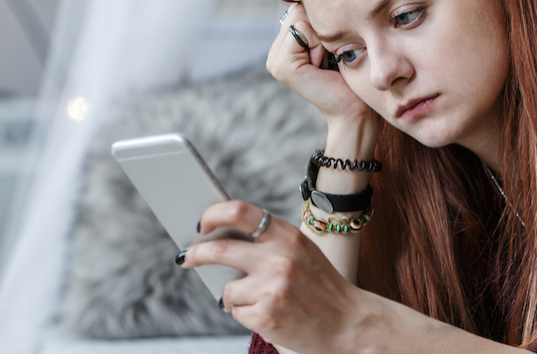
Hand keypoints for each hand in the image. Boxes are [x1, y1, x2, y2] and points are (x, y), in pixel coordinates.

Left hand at [181, 200, 367, 353]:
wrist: (350, 325)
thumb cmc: (321, 287)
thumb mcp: (301, 253)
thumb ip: (267, 243)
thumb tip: (216, 238)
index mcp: (288, 236)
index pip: (240, 211)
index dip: (213, 214)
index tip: (201, 223)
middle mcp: (279, 259)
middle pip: (218, 250)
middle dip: (196, 254)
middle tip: (186, 258)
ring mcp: (271, 289)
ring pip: (227, 290)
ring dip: (234, 298)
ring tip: (262, 301)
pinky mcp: (266, 317)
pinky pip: (236, 313)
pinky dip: (246, 316)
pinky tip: (270, 315)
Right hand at [269, 3, 377, 127]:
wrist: (355, 109)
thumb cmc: (352, 74)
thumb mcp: (334, 39)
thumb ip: (319, 19)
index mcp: (286, 46)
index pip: (300, 7)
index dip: (322, 21)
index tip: (332, 48)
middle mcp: (275, 52)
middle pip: (298, 8)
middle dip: (320, 27)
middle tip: (329, 55)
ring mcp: (274, 60)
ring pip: (299, 16)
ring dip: (321, 35)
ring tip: (326, 60)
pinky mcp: (281, 66)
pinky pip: (300, 29)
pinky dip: (318, 42)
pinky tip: (322, 64)